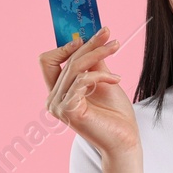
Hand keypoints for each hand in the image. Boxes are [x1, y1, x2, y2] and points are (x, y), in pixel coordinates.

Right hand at [39, 27, 139, 155]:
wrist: (125, 140)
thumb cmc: (115, 114)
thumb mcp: (102, 81)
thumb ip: (93, 63)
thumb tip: (89, 39)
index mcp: (58, 92)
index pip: (48, 61)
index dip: (64, 46)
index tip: (86, 36)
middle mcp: (53, 99)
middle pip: (66, 60)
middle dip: (90, 44)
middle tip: (109, 33)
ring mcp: (58, 106)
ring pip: (75, 68)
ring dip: (98, 54)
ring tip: (116, 48)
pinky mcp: (69, 111)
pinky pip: (82, 81)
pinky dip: (101, 76)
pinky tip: (116, 79)